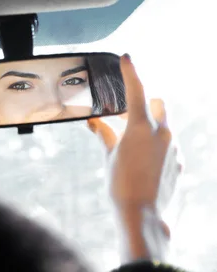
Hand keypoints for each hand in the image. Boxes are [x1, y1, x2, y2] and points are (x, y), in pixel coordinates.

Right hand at [87, 54, 182, 261]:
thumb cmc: (121, 184)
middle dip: (144, 103)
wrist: (143, 215)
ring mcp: (174, 148)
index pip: (137, 90)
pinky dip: (155, 145)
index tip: (127, 57)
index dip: (131, 72)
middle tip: (124, 115)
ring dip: (148, 126)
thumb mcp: (109, 156)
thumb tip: (96, 123)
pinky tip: (141, 161)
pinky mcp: (178, 162)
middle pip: (158, 104)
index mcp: (143, 127)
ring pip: (164, 125)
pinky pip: (167, 144)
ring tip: (129, 143)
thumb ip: (105, 135)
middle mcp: (163, 133)